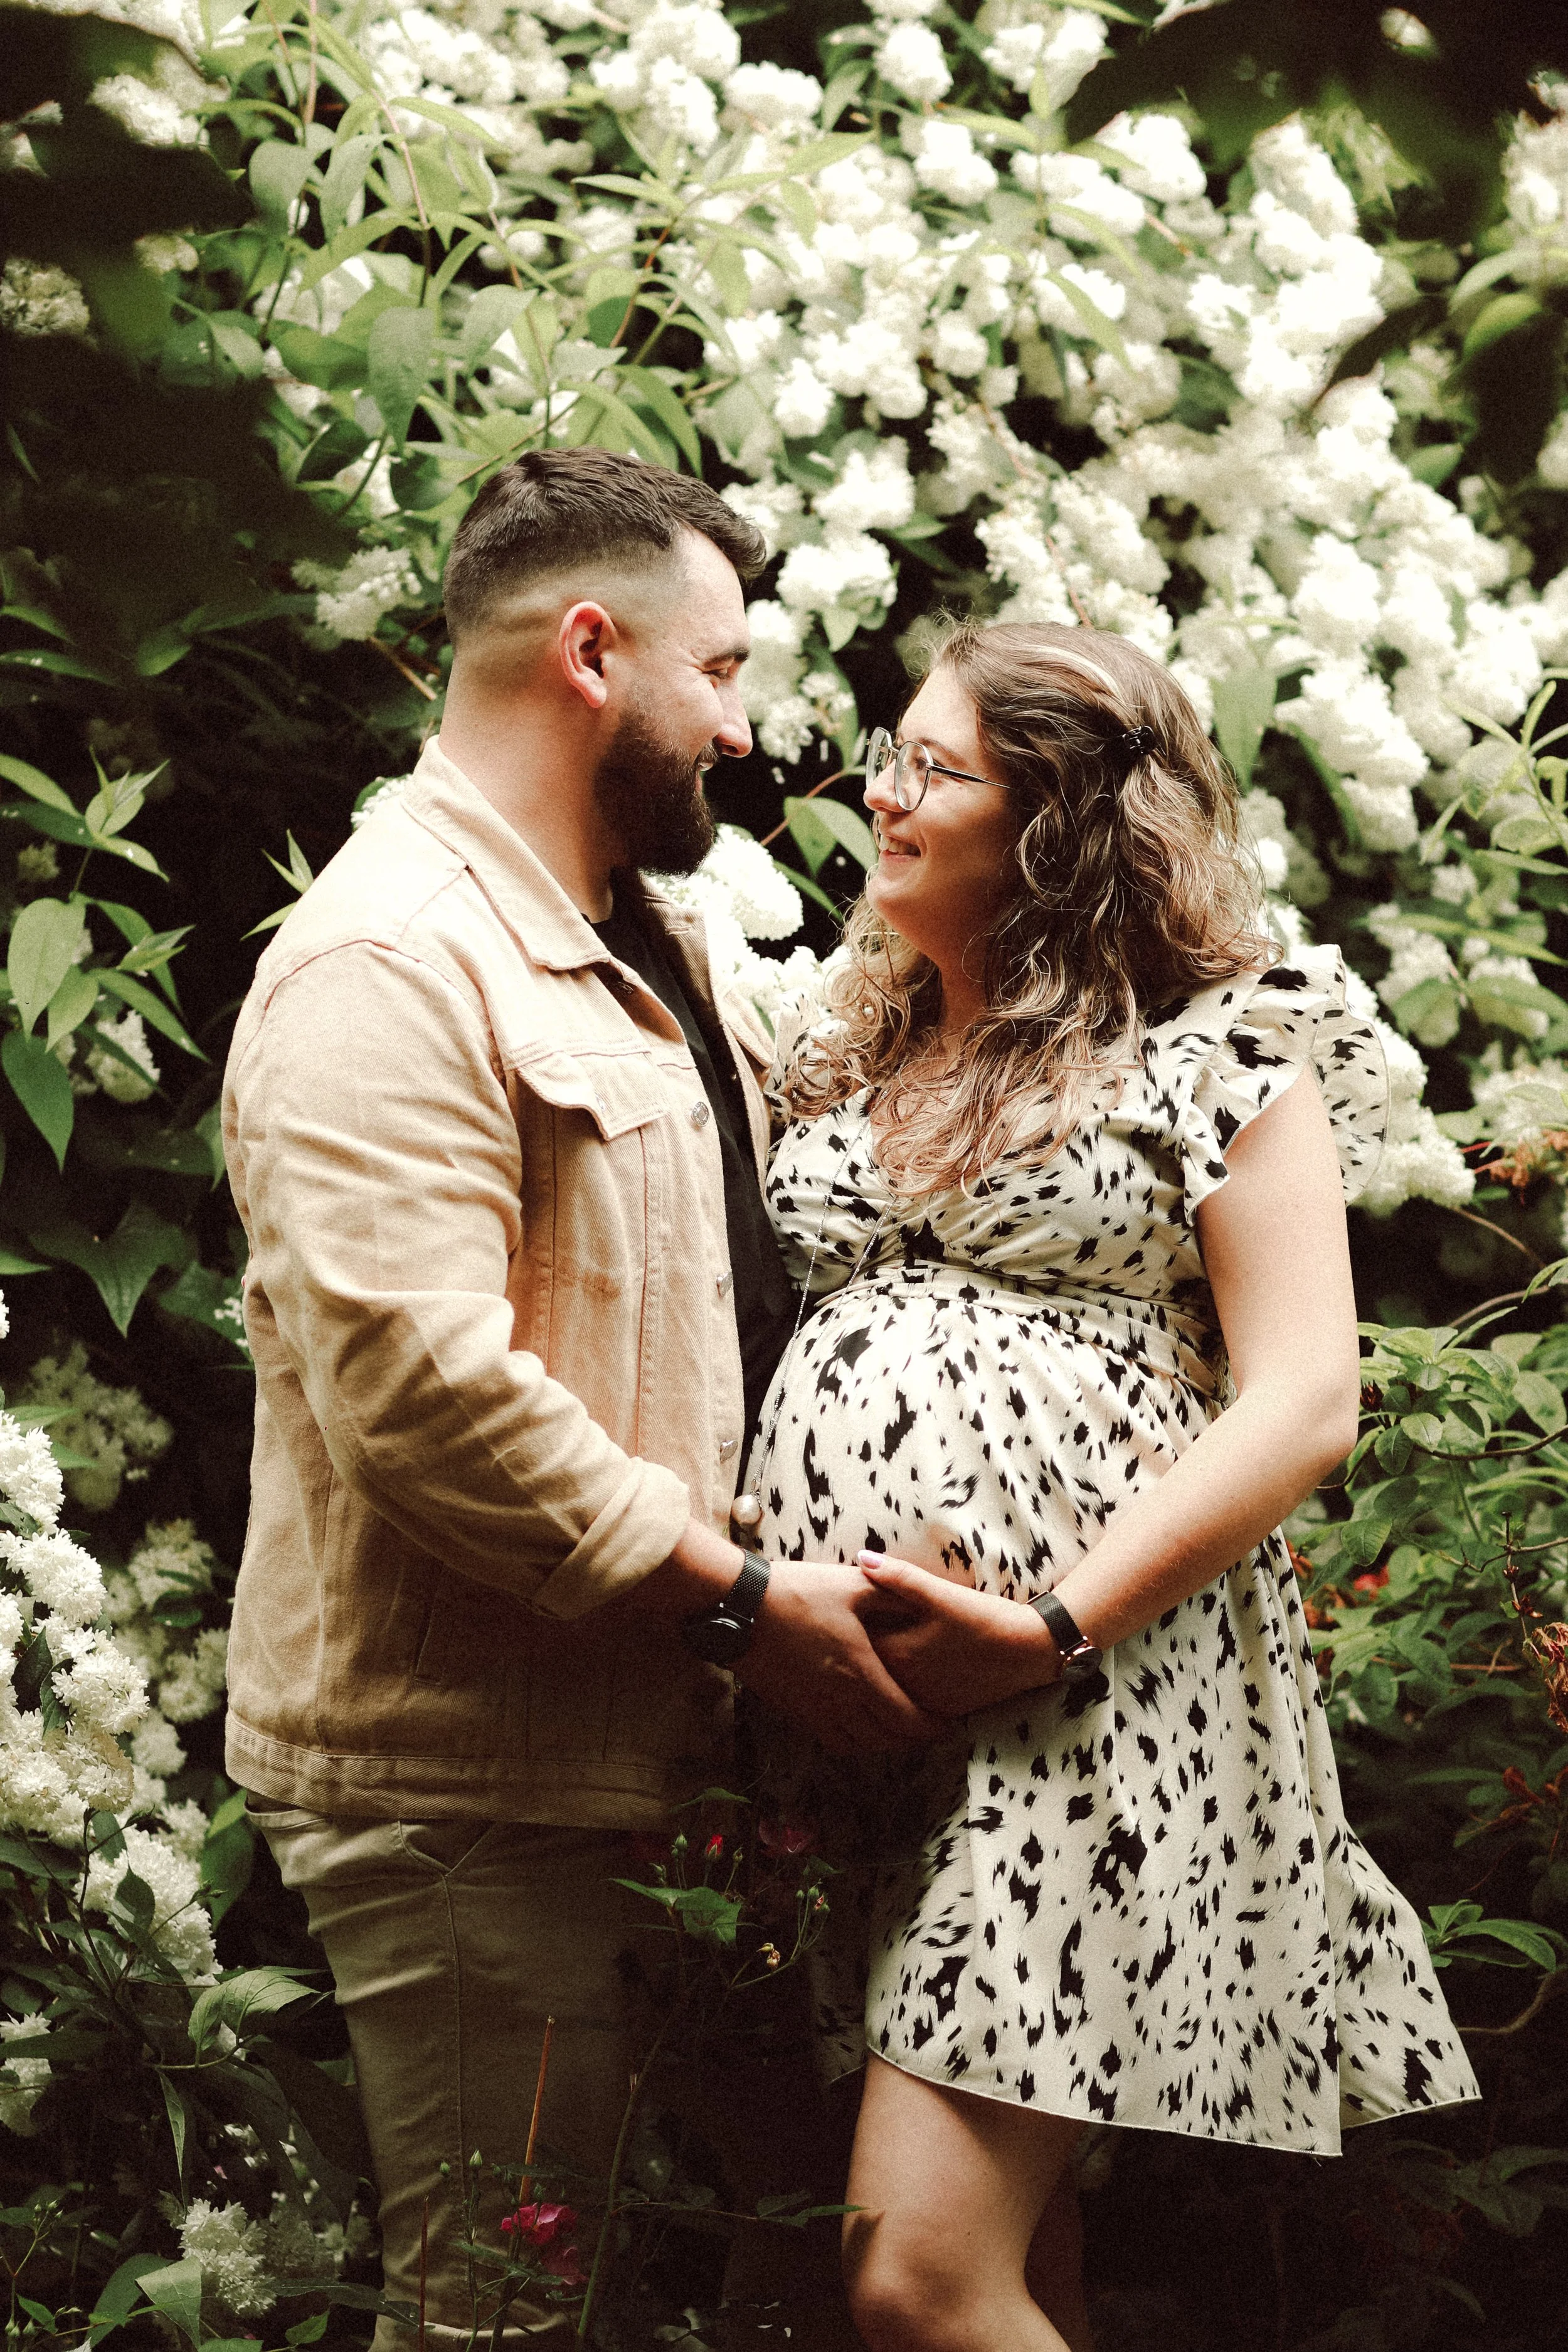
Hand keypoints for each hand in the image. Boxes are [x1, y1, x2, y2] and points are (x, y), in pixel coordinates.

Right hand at [736, 1560, 949, 1755]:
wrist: (739, 1607)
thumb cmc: (798, 1591)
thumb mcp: (852, 1584)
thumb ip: (891, 1593)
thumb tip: (921, 1601)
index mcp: (860, 1672)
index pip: (906, 1718)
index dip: (931, 1727)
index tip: (949, 1725)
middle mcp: (838, 1700)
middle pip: (885, 1740)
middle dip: (912, 1740)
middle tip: (929, 1730)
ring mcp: (812, 1708)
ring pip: (856, 1746)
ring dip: (882, 1745)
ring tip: (896, 1731)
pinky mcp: (792, 1708)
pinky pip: (829, 1738)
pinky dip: (851, 1741)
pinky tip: (857, 1726)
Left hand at [857, 1552, 1056, 1714]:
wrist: (1030, 1652)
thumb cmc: (985, 1619)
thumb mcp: (941, 1594)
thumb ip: (898, 1577)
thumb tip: (861, 1558)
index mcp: (897, 1656)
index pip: (851, 1641)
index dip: (843, 1623)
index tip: (839, 1606)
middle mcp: (902, 1688)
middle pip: (862, 1667)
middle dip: (854, 1646)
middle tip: (848, 1623)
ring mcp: (920, 1704)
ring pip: (883, 1686)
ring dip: (875, 1666)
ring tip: (870, 1642)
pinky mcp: (938, 1711)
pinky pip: (906, 1698)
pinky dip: (898, 1682)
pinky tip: (904, 1662)